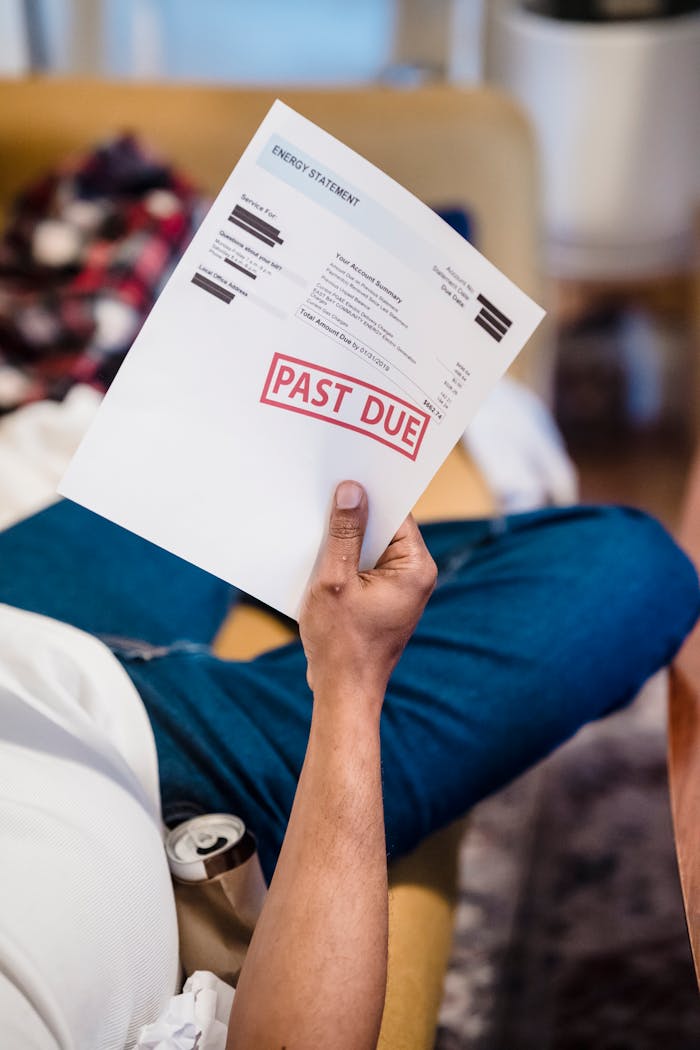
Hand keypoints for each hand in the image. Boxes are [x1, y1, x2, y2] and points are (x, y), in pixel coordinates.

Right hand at [299, 480, 436, 708]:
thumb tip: (352, 491)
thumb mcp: (335, 581)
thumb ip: (344, 534)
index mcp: (415, 567)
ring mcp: (399, 589)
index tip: (346, 472)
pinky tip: (316, 554)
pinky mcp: (381, 600)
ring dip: (344, 539)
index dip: (370, 493)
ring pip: (370, 547)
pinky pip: (363, 567)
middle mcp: (414, 575)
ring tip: (315, 522)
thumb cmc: (341, 644)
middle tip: (324, 492)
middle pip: (383, 528)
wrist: (343, 693)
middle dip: (353, 515)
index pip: (396, 513)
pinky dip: (342, 561)